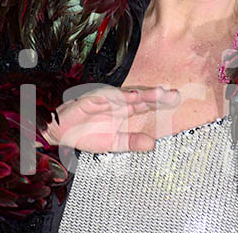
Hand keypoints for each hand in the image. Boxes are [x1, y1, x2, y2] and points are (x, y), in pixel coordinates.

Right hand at [43, 86, 179, 152]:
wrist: (60, 133)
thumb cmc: (87, 134)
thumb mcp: (113, 143)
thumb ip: (132, 142)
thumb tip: (153, 144)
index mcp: (124, 111)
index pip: (146, 105)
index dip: (160, 102)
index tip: (177, 99)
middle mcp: (116, 103)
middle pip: (139, 97)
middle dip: (154, 95)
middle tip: (171, 93)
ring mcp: (103, 100)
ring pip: (123, 94)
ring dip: (138, 93)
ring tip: (154, 94)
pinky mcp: (88, 101)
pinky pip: (102, 97)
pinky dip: (114, 97)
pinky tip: (127, 97)